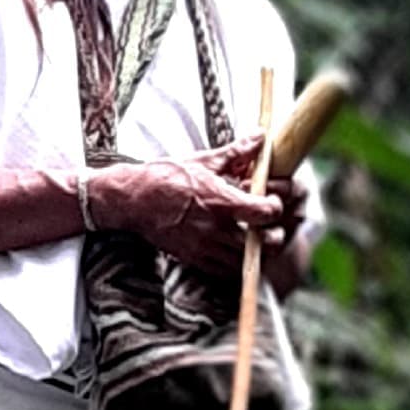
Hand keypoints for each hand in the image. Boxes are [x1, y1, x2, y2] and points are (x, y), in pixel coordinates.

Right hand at [91, 142, 290, 279]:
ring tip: (256, 241)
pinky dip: (236, 265)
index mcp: (220, 201)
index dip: (276, 207)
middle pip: (262, 244)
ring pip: (246, 262)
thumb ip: (236, 152)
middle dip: (274, 236)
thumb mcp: (203, 161)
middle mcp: (215, 228)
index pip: (264, 212)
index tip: (272, 201)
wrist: (133, 200)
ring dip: (257, 253)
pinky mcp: (193, 259)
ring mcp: (204, 247)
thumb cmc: (166, 177)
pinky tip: (235, 252)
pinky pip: (224, 272)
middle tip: (270, 227)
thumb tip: (260, 137)